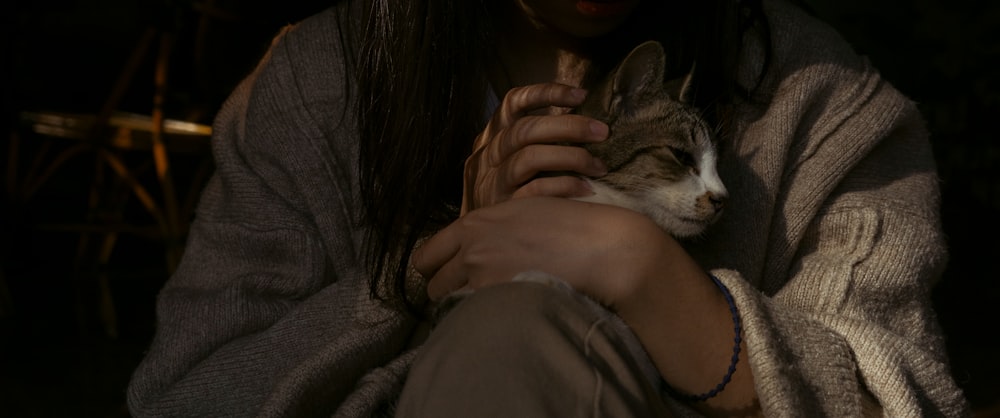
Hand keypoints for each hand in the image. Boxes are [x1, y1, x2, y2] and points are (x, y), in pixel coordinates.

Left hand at [413, 197, 682, 307]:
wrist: (604, 247)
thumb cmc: (572, 225)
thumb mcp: (523, 212)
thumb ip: (492, 229)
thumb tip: (475, 247)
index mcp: (474, 224)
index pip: (426, 255)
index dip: (433, 270)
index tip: (445, 278)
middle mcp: (470, 250)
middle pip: (433, 285)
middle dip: (446, 294)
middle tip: (467, 299)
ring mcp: (483, 279)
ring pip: (450, 306)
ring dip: (462, 310)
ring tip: (487, 311)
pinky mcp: (500, 302)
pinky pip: (474, 320)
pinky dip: (482, 323)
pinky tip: (501, 320)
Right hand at [462, 83, 608, 214]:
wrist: (474, 242)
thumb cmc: (503, 197)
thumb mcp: (505, 163)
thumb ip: (529, 142)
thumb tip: (580, 122)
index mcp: (490, 138)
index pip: (512, 102)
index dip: (546, 93)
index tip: (581, 95)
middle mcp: (486, 157)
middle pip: (526, 130)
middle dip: (569, 126)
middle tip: (602, 132)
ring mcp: (491, 184)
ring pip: (529, 158)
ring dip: (571, 158)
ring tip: (599, 167)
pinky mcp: (502, 210)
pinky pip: (535, 191)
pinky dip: (564, 187)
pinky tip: (586, 190)